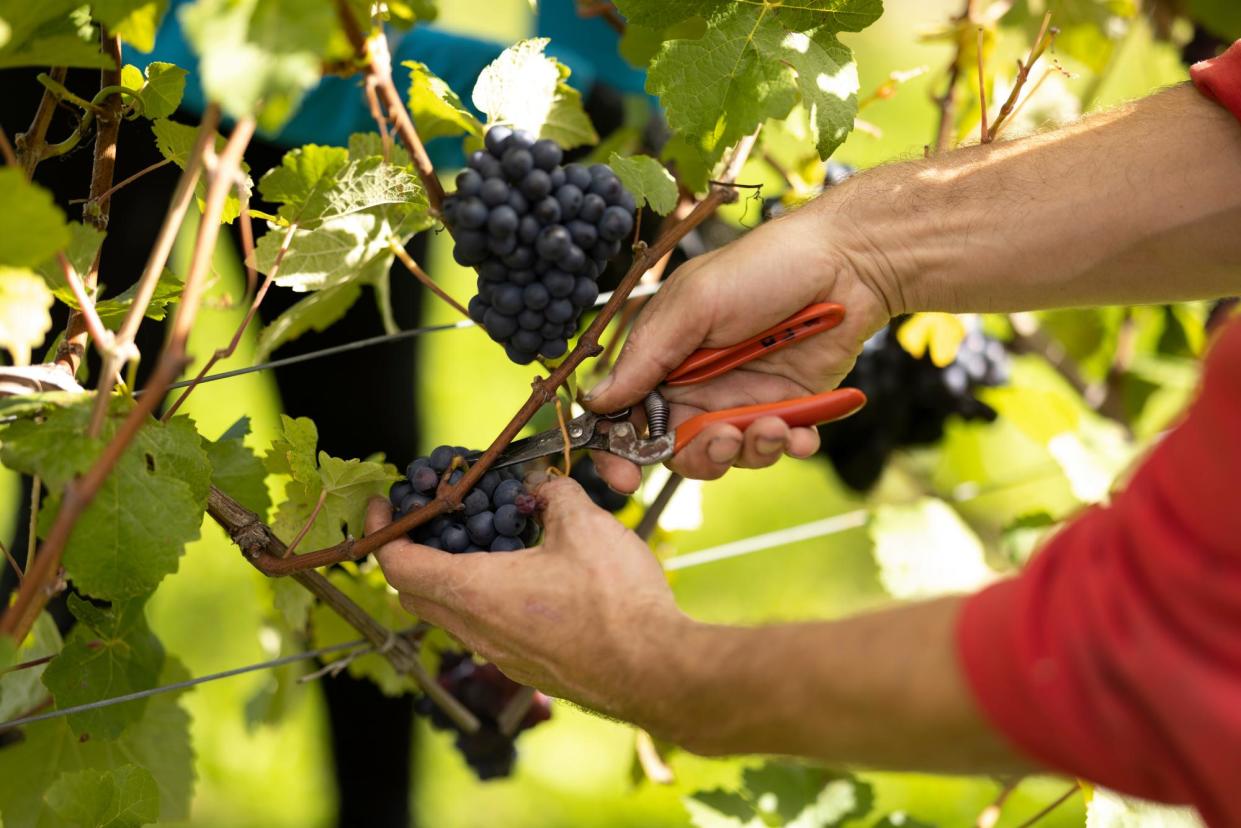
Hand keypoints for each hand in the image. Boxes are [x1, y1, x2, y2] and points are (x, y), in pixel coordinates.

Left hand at [368, 476, 692, 732]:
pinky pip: (489, 632)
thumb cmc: (615, 601)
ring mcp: (502, 657)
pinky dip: (490, 601)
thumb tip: (544, 485)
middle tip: (435, 521)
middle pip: (416, 593)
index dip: (383, 532)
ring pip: (454, 615)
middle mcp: (477, 631)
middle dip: (414, 553)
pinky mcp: (529, 670)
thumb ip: (554, 495)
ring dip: (456, 578)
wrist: (656, 669)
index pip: (397, 564)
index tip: (388, 507)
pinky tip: (531, 579)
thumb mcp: (584, 525)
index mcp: (475, 591)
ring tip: (489, 543)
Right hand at [584, 198, 896, 491]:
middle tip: (725, 439)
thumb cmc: (763, 267)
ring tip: (775, 425)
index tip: (624, 477)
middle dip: (699, 455)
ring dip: (749, 451)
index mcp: (665, 357)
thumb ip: (647, 356)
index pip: (625, 414)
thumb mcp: (694, 304)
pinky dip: (789, 446)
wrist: (848, 262)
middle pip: (676, 448)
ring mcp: (743, 397)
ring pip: (728, 454)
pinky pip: (778, 447)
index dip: (617, 450)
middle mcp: (698, 383)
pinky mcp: (787, 406)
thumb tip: (594, 401)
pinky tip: (802, 431)